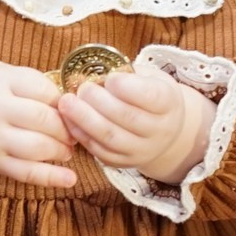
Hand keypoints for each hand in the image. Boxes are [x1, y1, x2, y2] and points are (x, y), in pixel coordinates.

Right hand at [0, 61, 76, 187]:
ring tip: (68, 149)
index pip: (43, 90)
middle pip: (44, 119)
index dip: (63, 100)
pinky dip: (51, 178)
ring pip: (38, 147)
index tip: (70, 107)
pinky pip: (26, 173)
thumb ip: (32, 83)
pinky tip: (70, 178)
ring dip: (61, 150)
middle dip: (66, 127)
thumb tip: (71, 105)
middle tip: (74, 131)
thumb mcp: (1, 73)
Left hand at [59, 68, 212, 183]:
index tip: (109, 77)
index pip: (151, 96)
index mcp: (168, 102)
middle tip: (82, 88)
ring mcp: (141, 150)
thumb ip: (127, 74)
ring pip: (110, 137)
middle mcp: (159, 130)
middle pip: (127, 117)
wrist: (162, 130)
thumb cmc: (149, 94)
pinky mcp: (123, 162)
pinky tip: (69, 119)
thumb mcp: (148, 77)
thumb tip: (96, 72)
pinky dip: (81, 134)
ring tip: (67, 103)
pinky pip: (99, 151)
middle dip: (99, 101)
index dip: (127, 87)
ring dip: (84, 119)